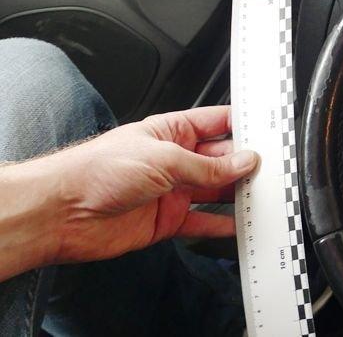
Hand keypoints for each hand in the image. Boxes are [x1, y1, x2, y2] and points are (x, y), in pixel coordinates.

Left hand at [44, 105, 257, 264]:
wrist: (62, 212)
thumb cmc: (98, 170)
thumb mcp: (163, 158)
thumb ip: (208, 164)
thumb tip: (243, 161)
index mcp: (173, 131)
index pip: (219, 122)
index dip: (245, 126)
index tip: (272, 133)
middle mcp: (176, 159)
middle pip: (223, 158)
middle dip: (248, 163)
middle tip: (274, 170)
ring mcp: (173, 190)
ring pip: (217, 191)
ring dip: (239, 194)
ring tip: (264, 197)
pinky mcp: (167, 220)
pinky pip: (202, 222)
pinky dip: (222, 225)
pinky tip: (239, 225)